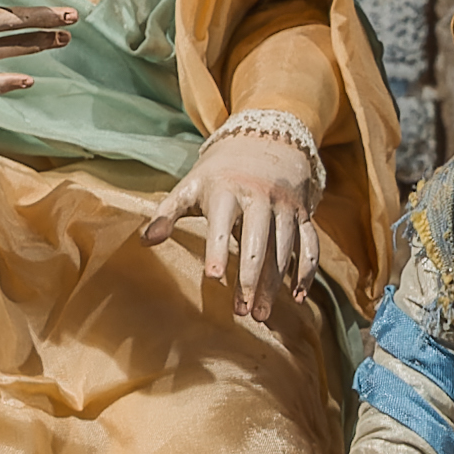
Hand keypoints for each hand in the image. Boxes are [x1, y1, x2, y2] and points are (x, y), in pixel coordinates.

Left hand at [142, 118, 320, 319]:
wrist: (265, 138)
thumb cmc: (219, 171)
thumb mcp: (191, 185)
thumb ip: (167, 212)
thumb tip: (143, 242)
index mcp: (227, 189)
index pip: (222, 222)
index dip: (218, 249)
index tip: (214, 277)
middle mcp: (260, 196)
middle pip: (258, 241)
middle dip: (251, 278)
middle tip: (242, 312)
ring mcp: (285, 205)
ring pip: (284, 249)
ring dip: (274, 284)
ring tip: (260, 315)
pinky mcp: (304, 213)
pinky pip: (309, 245)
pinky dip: (306, 272)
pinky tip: (296, 298)